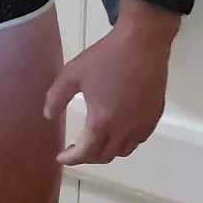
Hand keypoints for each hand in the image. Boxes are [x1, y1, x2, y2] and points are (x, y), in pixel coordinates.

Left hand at [44, 4, 175, 165]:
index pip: (86, 153)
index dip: (72, 159)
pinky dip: (124, 142)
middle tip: (75, 149)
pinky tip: (116, 131)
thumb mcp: (72, 73)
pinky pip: (138, 140)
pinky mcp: (154, 117)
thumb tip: (48, 116)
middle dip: (87, 157)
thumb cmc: (105, 57)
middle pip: (105, 156)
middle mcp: (124, 130)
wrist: (141, 44)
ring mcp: (142, 125)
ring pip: (123, 151)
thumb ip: (57, 97)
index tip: (61, 158)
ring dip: (106, 152)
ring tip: (94, 142)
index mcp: (102, 121)